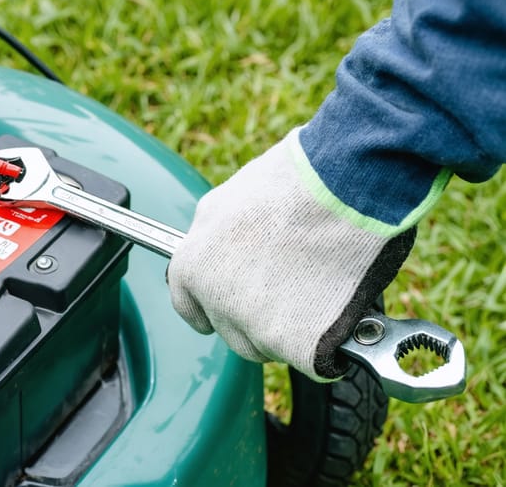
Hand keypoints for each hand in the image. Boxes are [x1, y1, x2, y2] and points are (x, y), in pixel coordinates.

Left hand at [167, 128, 414, 380]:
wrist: (349, 183)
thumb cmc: (299, 178)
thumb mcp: (233, 199)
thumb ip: (219, 236)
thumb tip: (226, 252)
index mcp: (191, 262)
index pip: (188, 304)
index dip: (212, 306)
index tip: (231, 306)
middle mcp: (214, 298)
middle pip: (231, 331)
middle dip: (257, 320)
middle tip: (293, 293)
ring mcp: (251, 325)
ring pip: (267, 347)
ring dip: (291, 332)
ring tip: (322, 290)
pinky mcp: (292, 344)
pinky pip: (309, 358)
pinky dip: (326, 345)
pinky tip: (339, 310)